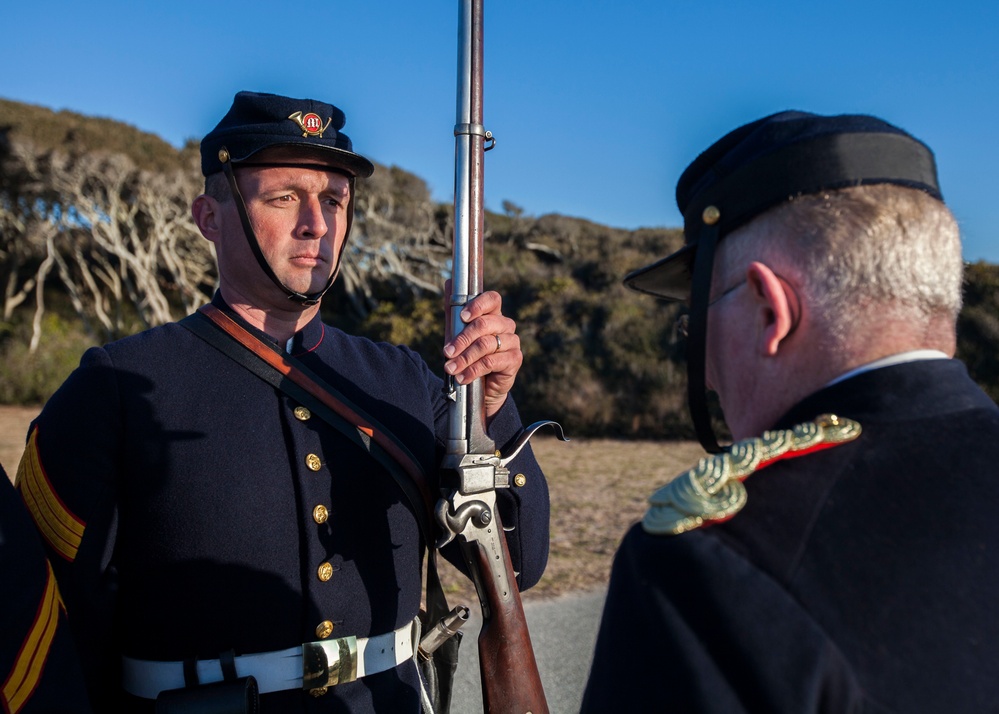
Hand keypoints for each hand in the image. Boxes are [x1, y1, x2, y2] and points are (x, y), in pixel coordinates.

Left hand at [443, 289, 522, 420]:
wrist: (480, 386)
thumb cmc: (469, 354)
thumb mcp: (458, 332)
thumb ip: (453, 310)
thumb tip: (449, 282)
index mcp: (493, 314)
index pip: (492, 299)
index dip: (478, 305)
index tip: (462, 317)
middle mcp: (506, 325)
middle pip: (485, 324)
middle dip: (462, 339)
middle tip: (447, 352)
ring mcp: (512, 342)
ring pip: (486, 344)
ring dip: (464, 358)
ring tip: (450, 368)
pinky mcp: (515, 360)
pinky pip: (491, 362)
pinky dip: (473, 370)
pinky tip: (462, 377)